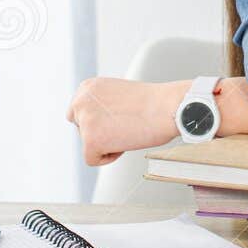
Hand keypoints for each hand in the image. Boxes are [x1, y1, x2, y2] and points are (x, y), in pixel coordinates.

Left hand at [66, 77, 185, 165]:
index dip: (99, 121)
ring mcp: (85, 120)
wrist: (167, 108)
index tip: (116, 121)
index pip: (79, 111)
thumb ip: (102, 104)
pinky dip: (109, 157)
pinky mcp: (90, 140)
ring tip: (127, 132)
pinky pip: (92, 159)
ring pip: (87, 144)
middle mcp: (81, 100)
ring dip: (106, 143)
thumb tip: (98, 121)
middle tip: (122, 128)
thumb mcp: (118, 94)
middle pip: (80, 128)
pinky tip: (126, 144)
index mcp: (88, 87)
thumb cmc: (153, 102)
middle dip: (99, 132)